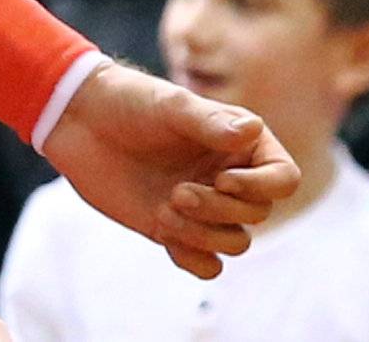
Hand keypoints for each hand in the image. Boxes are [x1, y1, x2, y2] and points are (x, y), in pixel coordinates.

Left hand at [43, 58, 299, 280]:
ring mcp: (204, 205)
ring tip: (168, 207)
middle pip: (258, 214)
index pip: (283, 177)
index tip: (222, 179)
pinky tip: (165, 234)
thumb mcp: (172, 105)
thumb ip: (211, 123)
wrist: (85, 124)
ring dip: (206, 234)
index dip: (261, 187)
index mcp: (241, 142)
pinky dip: (193, 258)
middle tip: (178, 192)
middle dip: (221, 211)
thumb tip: (254, 131)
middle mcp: (229, 174)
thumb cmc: (132, 102)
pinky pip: (207, 265)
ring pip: (236, 242)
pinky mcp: (176, 231)